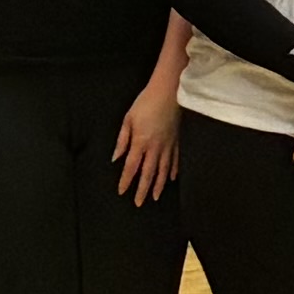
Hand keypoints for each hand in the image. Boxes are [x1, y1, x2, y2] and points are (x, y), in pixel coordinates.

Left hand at [114, 77, 179, 203]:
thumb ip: (122, 140)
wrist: (169, 91)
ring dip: (159, 185)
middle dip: (143, 189)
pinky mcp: (177, 140)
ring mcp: (168, 145)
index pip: (131, 167)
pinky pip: (175, 160)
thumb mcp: (128, 119)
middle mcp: (155, 147)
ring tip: (156, 197)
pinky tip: (172, 178)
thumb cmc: (146, 102)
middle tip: (139, 203)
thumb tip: (116, 157)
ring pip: (163, 170)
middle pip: (148, 173)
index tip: (122, 192)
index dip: (126, 181)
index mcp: (140, 142)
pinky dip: (173, 170)